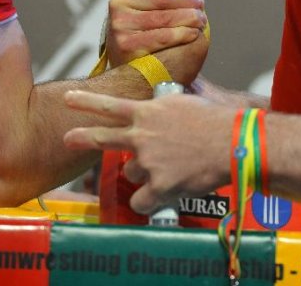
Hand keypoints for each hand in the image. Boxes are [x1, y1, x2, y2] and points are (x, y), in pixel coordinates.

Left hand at [63, 90, 233, 214]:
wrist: (234, 143)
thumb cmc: (217, 122)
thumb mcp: (185, 104)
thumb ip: (163, 110)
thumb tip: (156, 109)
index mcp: (149, 113)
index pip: (110, 105)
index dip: (86, 102)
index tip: (68, 99)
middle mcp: (142, 135)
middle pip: (103, 137)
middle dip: (82, 137)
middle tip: (67, 138)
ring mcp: (148, 161)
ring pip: (131, 172)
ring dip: (143, 173)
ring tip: (171, 168)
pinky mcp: (158, 185)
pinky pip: (142, 201)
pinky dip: (149, 201)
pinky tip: (164, 194)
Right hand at [107, 0, 207, 66]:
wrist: (138, 65)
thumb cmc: (151, 24)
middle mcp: (117, 1)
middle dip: (188, 1)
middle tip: (200, 6)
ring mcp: (119, 23)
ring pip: (166, 16)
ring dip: (190, 18)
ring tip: (201, 20)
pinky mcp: (125, 44)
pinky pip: (163, 36)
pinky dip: (183, 34)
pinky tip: (193, 34)